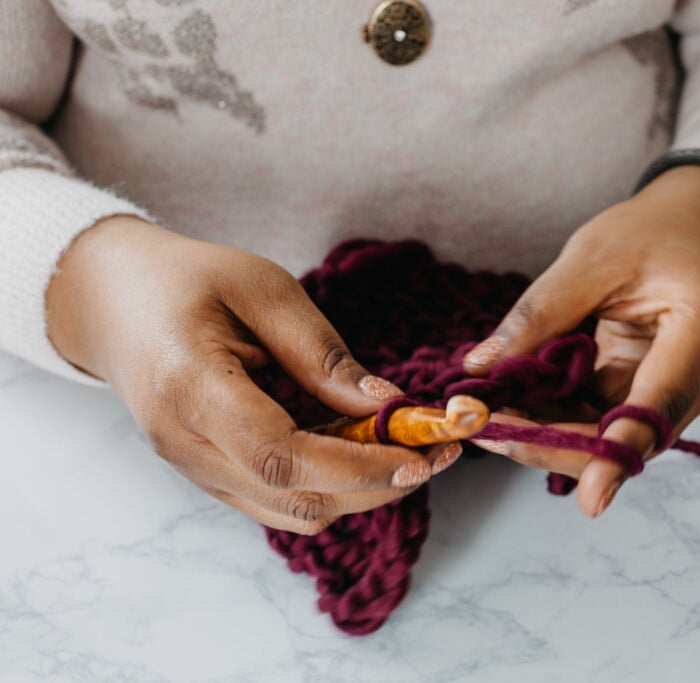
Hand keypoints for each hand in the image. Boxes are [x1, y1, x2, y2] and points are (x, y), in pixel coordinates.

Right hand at [47, 216, 457, 533]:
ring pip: (290, 511)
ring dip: (359, 494)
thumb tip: (387, 404)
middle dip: (377, 487)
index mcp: (190, 388)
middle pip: (294, 498)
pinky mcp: (205, 473)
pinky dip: (329, 489)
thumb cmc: (186, 279)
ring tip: (408, 451)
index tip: (420, 456)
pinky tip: (361, 453)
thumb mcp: (260, 288)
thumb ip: (321, 353)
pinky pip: (275, 502)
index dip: (358, 466)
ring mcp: (191, 467)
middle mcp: (184, 444)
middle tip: (438, 454)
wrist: (109, 301)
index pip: (282, 455)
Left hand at [464, 165, 699, 516]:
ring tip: (490, 414)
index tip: (592, 498)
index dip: (620, 451)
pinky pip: (604, 420)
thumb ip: (540, 314)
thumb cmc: (654, 232)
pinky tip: (517, 403)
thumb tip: (482, 369)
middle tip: (488, 430)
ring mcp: (682, 393)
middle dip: (556, 442)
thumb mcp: (593, 257)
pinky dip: (559, 416)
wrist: (698, 228)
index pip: (661, 403)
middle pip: (630, 437)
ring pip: (611, 438)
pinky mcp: (655, 395)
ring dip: (550, 433)